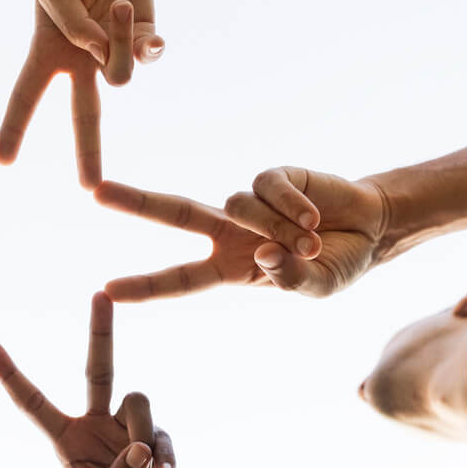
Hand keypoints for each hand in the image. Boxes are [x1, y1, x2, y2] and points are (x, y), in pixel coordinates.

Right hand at [0, 0, 163, 188]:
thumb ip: (70, 22)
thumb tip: (99, 52)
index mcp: (48, 52)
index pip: (27, 96)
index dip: (15, 127)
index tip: (2, 160)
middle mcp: (81, 62)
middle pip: (85, 117)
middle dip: (88, 152)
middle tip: (90, 188)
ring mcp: (114, 54)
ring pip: (120, 75)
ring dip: (119, 40)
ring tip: (116, 5)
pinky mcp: (145, 39)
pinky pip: (147, 54)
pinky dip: (143, 36)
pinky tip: (131, 11)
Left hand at [0, 293, 176, 467]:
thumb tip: (141, 450)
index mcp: (64, 438)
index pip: (33, 402)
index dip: (11, 375)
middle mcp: (94, 422)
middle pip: (98, 368)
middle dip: (101, 331)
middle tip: (101, 293)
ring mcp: (127, 426)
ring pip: (137, 401)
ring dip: (140, 435)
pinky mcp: (156, 437)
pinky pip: (161, 435)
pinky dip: (164, 457)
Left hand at [94, 180, 323, 301]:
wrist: (371, 231)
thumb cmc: (335, 264)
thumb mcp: (315, 287)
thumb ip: (291, 279)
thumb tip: (265, 255)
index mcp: (229, 267)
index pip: (180, 279)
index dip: (145, 285)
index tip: (106, 289)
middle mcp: (229, 231)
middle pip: (174, 213)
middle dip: (136, 202)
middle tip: (96, 193)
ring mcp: (248, 203)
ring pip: (238, 206)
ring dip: (276, 227)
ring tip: (310, 241)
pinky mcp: (273, 177)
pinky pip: (267, 188)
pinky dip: (291, 205)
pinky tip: (313, 217)